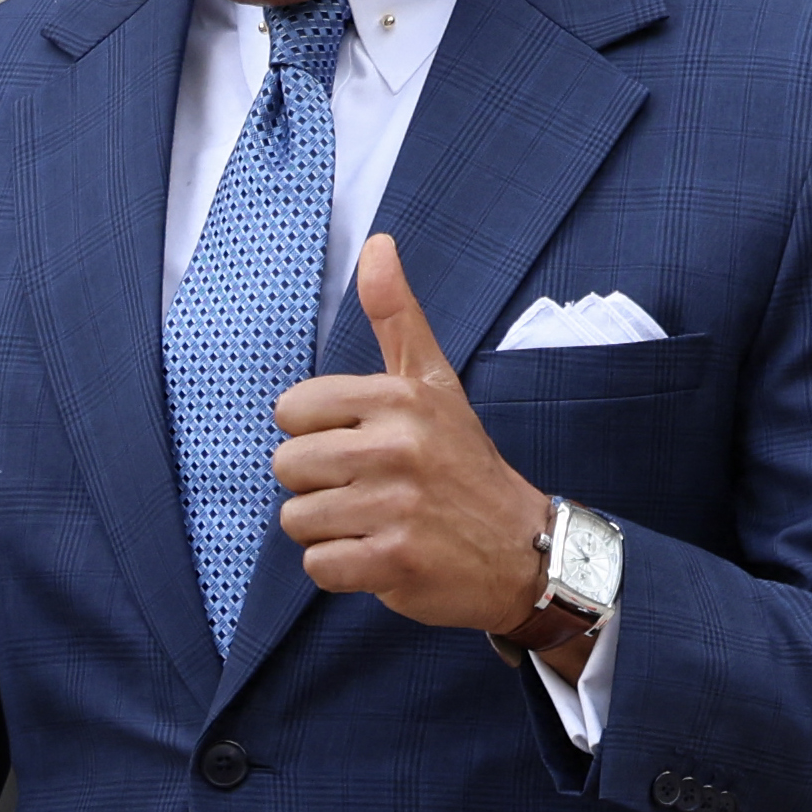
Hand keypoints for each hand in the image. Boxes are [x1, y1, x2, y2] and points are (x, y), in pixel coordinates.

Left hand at [273, 236, 583, 675]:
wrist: (524, 548)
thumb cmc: (463, 461)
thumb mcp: (434, 382)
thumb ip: (397, 315)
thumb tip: (378, 242)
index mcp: (399, 399)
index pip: (292, 410)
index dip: (316, 433)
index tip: (361, 443)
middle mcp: (398, 448)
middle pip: (287, 465)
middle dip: (318, 485)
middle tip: (370, 489)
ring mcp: (397, 508)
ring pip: (297, 519)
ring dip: (329, 530)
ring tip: (376, 523)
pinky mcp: (395, 562)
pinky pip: (318, 566)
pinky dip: (341, 569)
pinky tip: (380, 557)